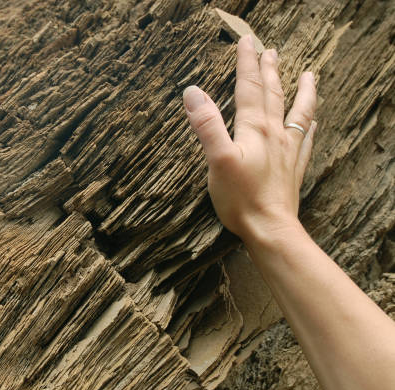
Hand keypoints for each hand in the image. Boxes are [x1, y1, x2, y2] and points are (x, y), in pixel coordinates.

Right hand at [183, 34, 316, 241]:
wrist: (270, 229)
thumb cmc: (241, 198)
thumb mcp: (217, 160)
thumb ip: (207, 125)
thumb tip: (193, 92)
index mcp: (254, 130)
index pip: (249, 88)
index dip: (247, 64)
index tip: (247, 43)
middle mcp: (275, 135)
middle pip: (274, 95)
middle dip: (270, 71)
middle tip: (270, 51)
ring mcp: (287, 151)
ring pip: (298, 114)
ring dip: (302, 92)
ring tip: (310, 76)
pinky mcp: (293, 169)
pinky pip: (306, 141)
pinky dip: (310, 126)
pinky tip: (314, 121)